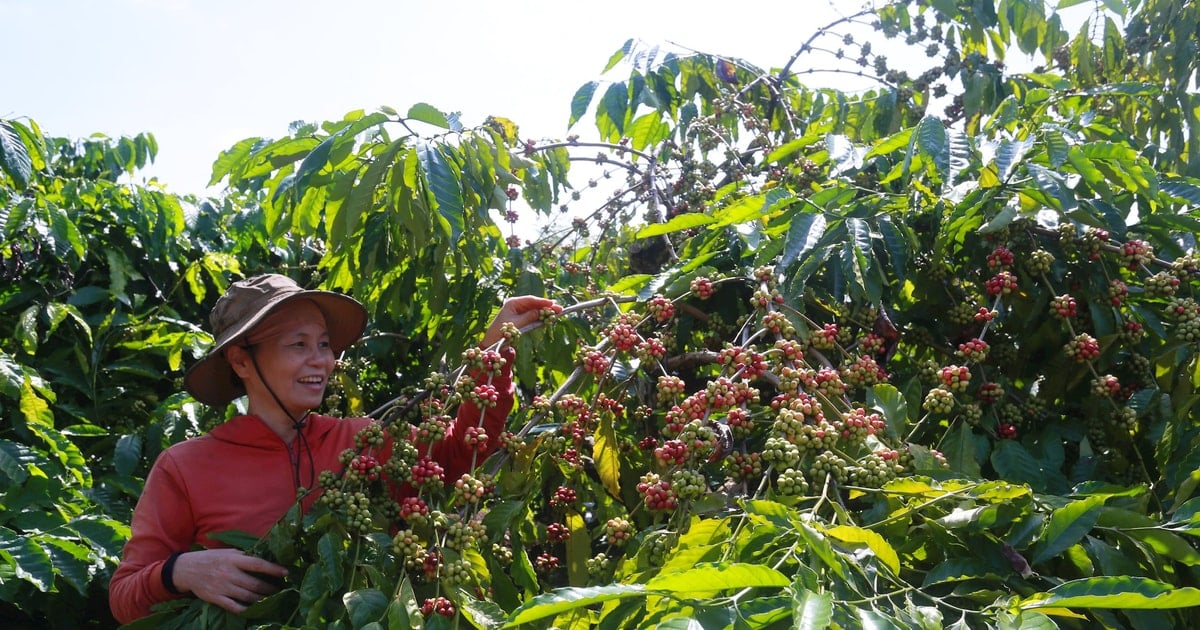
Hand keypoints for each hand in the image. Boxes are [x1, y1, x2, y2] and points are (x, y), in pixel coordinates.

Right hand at [170, 548, 287, 614]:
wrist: (186, 569)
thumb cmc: (212, 558)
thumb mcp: (228, 552)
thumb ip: (245, 556)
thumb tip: (267, 557)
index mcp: (233, 559)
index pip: (257, 564)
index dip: (273, 569)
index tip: (286, 572)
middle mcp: (228, 573)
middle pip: (255, 584)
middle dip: (271, 588)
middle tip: (282, 590)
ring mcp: (222, 587)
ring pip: (248, 597)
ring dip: (262, 599)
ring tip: (272, 599)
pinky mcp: (215, 598)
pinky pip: (234, 607)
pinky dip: (247, 609)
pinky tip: (255, 608)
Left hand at [481, 296, 559, 347]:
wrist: (492, 341)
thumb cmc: (501, 331)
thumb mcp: (517, 324)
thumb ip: (529, 317)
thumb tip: (542, 312)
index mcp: (513, 302)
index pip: (530, 300)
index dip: (542, 302)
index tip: (553, 304)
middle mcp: (516, 305)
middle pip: (534, 304)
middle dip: (546, 307)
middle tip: (559, 309)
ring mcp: (519, 312)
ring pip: (535, 311)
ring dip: (545, 312)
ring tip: (557, 313)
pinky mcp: (521, 319)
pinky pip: (533, 317)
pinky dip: (540, 318)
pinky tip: (549, 318)